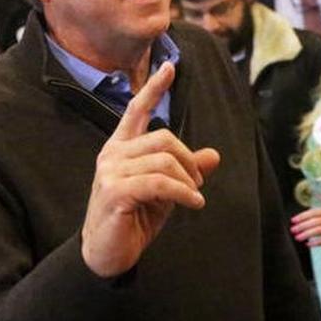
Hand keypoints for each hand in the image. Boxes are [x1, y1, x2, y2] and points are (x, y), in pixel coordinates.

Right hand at [81, 62, 220, 277]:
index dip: (154, 88)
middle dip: (189, 160)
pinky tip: (194, 204)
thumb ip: (184, 170)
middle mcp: (112, 154)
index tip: (170, 66)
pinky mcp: (115, 191)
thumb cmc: (133, 220)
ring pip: (164, 160)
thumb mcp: (165, 192)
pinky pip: (160, 182)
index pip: (136, 110)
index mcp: (120, 148)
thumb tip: (214, 155)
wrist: (107, 254)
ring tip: (193, 198)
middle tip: (197, 185)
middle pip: (163, 138)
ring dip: (188, 181)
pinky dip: (183, 193)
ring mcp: (111, 171)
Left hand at [290, 207, 320, 245]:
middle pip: (316, 221)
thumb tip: (314, 207)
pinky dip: (317, 242)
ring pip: (320, 231)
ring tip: (298, 238)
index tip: (293, 220)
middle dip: (303, 226)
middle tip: (293, 230)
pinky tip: (309, 244)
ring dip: (307, 234)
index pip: (316, 212)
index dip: (303, 216)